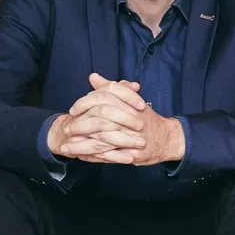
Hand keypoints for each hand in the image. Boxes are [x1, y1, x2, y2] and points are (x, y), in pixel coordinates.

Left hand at [47, 74, 184, 166]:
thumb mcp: (130, 100)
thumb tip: (93, 77)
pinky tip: (81, 157)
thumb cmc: (146, 119)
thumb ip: (111, 88)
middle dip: (80, 126)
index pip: (104, 99)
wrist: (167, 138)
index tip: (72, 110)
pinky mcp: (132, 153)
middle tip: (67, 130)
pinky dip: (93, 157)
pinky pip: (109, 156)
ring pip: (102, 140)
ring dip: (82, 145)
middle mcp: (130, 119)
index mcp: (128, 104)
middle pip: (100, 120)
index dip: (85, 103)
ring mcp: (131, 137)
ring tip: (67, 148)